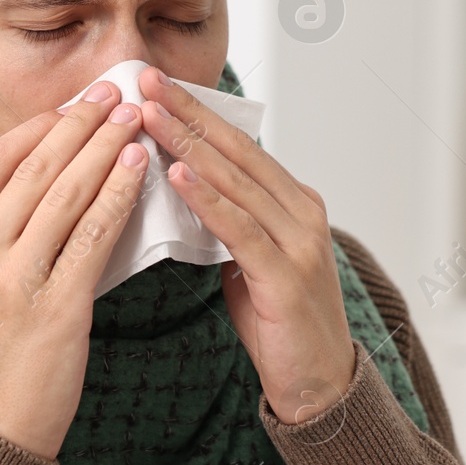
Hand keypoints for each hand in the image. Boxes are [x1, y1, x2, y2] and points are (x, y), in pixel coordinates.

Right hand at [0, 82, 147, 457]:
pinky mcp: (55, 308)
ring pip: (64, 195)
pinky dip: (117, 195)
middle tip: (112, 93)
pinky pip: (93, 236)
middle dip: (78, 124)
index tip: (71, 105)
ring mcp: (12, 281)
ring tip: (133, 120)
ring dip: (104, 148)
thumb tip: (34, 180)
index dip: (37, 127)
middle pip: (32, 169)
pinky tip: (138, 170)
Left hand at [136, 66, 355, 424]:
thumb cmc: (279, 324)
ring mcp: (299, 241)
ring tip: (149, 116)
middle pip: (236, 151)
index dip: (196, 112)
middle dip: (188, 113)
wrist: (319, 385)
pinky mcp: (286, 275)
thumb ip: (225, 222)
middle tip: (146, 79)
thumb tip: (179, 188)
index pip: (237, 145)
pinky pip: (239, 228)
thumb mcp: (248, 260)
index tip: (154, 83)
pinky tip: (175, 175)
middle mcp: (302, 212)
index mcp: (293, 202)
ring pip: (235, 181)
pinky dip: (206, 199)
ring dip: (188, 145)